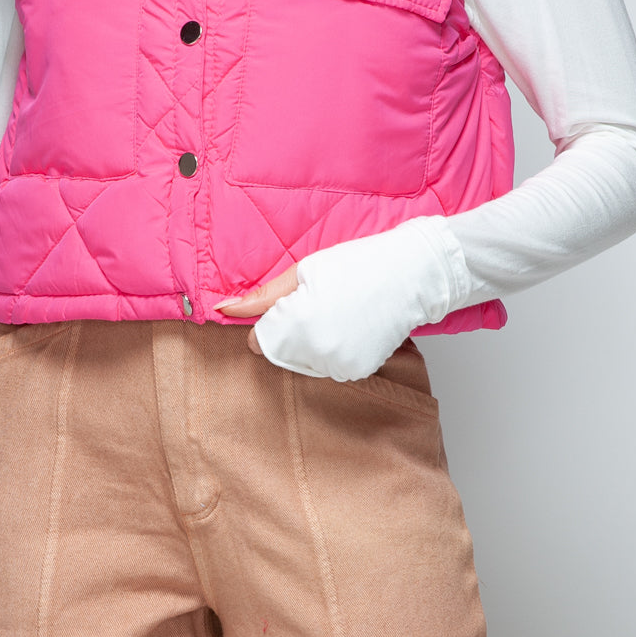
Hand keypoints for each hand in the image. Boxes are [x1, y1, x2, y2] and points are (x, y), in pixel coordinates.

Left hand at [213, 217, 457, 380]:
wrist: (412, 274)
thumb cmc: (357, 264)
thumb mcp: (303, 272)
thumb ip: (263, 298)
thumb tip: (223, 310)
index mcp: (299, 324)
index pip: (260, 341)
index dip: (272, 321)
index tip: (292, 303)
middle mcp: (318, 352)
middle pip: (282, 353)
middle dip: (291, 332)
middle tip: (320, 303)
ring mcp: (340, 366)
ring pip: (305, 361)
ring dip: (311, 342)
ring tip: (338, 312)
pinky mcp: (358, 372)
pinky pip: (329, 366)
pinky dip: (333, 350)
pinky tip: (350, 326)